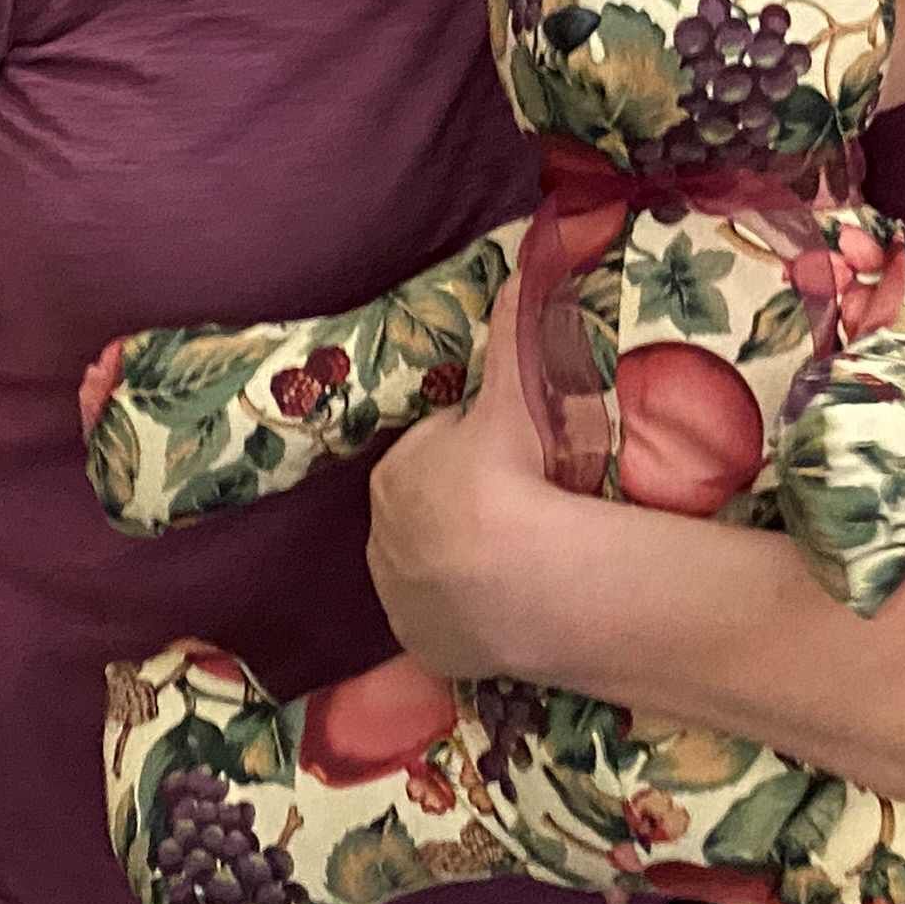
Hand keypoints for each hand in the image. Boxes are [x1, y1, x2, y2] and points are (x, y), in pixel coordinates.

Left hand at [369, 289, 572, 684]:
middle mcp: (380, 537)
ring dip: (465, 563)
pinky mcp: (424, 646)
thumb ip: (514, 329)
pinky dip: (469, 614)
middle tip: (524, 510)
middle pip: (431, 511)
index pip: (435, 453)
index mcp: (395, 473)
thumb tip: (523, 256)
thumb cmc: (511, 477)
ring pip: (433, 568)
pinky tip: (506, 605)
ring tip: (520, 560)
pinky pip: (446, 621)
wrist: (519, 579)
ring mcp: (399, 598)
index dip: (476, 454)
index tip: (513, 464)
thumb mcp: (514, 395)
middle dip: (465, 508)